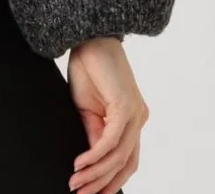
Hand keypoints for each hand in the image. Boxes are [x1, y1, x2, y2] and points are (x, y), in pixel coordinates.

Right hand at [67, 37, 148, 193]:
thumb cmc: (88, 67)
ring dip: (95, 174)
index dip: (110, 180)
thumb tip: (92, 161)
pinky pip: (111, 141)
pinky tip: (80, 164)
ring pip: (118, 156)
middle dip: (103, 184)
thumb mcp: (87, 108)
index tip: (90, 193)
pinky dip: (95, 156)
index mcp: (131, 119)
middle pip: (126, 164)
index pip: (126, 160)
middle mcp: (139, 118)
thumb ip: (94, 132)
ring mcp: (135, 114)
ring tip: (76, 183)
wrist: (88, 37)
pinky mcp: (126, 107)